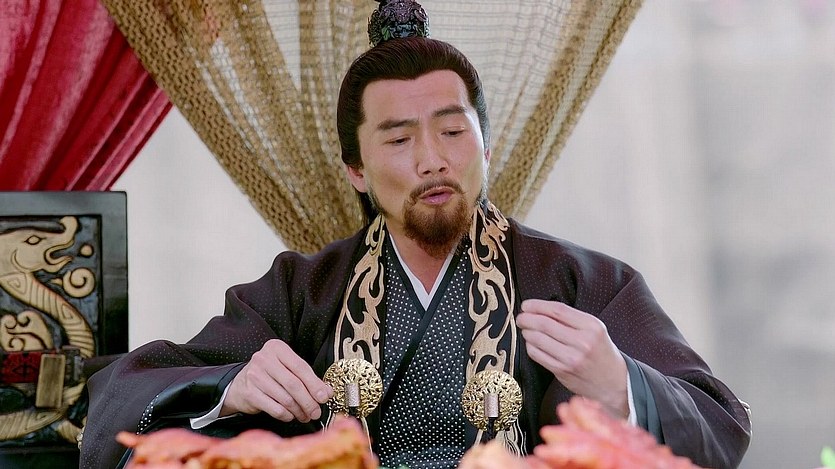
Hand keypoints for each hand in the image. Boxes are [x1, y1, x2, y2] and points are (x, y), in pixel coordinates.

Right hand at [221, 339, 332, 421]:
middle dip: (308, 401)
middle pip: (294, 384)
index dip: (315, 384)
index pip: (301, 367)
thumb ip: (307, 378)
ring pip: (285, 398)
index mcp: (277, 348)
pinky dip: (286, 415)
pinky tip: (290, 416)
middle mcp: (264, 359)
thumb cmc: (270, 375)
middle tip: (316, 412)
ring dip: (299, 411)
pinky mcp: (249, 393)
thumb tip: (327, 392)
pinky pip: (275, 408)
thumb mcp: (288, 369)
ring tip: (305, 415)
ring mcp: (254, 376)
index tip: (324, 397)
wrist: (240, 385)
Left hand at [516, 299, 628, 418]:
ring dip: (527, 332)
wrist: (613, 382)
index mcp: (591, 326)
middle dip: (526, 318)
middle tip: (521, 317)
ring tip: (526, 329)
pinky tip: (532, 343)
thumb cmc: (601, 352)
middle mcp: (582, 342)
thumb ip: (571, 318)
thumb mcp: (594, 329)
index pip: (557, 310)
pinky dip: (530, 346)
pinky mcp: (562, 371)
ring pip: (537, 339)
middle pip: (544, 324)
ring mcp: (571, 358)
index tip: (526, 305)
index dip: (537, 305)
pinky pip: (537, 355)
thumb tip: (540, 309)